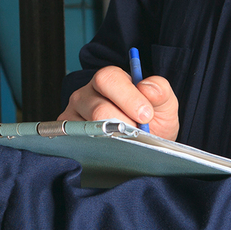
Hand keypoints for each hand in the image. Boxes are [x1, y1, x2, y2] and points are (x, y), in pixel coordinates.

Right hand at [60, 65, 179, 140]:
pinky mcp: (67, 135)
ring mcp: (73, 115)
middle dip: (124, 124)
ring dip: (113, 140)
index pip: (108, 79)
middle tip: (139, 133)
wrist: (143, 144)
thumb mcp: (163, 104)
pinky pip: (77, 142)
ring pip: (89, 129)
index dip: (128, 97)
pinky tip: (112, 150)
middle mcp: (86, 95)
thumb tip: (147, 88)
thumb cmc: (150, 121)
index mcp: (109, 80)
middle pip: (98, 108)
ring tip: (128, 143)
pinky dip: (98, 149)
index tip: (146, 114)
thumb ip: (160, 91)